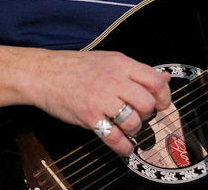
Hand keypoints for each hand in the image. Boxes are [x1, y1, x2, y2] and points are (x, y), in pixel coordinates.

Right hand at [27, 49, 171, 155]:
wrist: (44, 73)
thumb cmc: (74, 67)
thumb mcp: (109, 60)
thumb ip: (136, 71)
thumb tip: (163, 78)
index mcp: (121, 63)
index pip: (154, 80)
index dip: (163, 95)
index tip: (162, 103)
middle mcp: (114, 80)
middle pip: (146, 104)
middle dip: (147, 114)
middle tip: (140, 115)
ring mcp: (101, 99)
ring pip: (133, 122)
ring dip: (134, 130)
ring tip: (127, 128)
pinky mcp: (90, 116)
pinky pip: (114, 138)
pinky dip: (123, 147)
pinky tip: (124, 146)